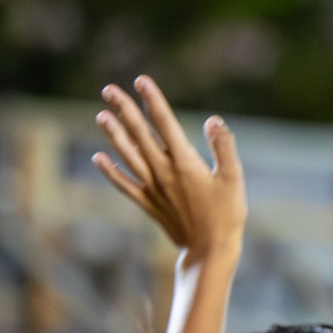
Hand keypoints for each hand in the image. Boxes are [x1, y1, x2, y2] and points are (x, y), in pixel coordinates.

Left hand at [94, 75, 245, 261]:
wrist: (210, 252)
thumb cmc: (227, 215)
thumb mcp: (234, 179)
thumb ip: (223, 147)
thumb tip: (213, 120)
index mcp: (185, 163)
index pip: (165, 124)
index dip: (153, 100)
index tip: (141, 81)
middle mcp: (163, 172)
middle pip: (141, 135)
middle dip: (125, 110)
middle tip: (109, 90)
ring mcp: (153, 188)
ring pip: (128, 155)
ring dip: (114, 134)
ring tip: (101, 115)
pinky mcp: (149, 204)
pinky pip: (125, 184)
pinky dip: (110, 171)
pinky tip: (98, 158)